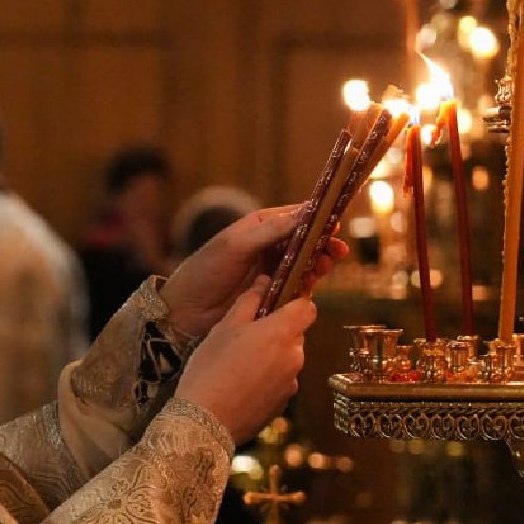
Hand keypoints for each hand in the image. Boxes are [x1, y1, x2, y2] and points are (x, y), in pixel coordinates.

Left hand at [159, 204, 346, 337]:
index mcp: (257, 227)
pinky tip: (315, 282)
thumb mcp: (236, 245)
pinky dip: (308, 283)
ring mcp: (269, 270)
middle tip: (337, 250)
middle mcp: (266, 246)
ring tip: (328, 265)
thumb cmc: (205, 271)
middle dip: (323, 243)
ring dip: (319, 263)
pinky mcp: (270, 293)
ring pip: (304, 263)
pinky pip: (296, 285)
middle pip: (304, 240)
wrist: (185, 310)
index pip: (294, 217)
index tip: (335, 222)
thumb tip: (304, 212)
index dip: (316, 218)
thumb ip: (270, 231)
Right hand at [175, 276, 315, 442]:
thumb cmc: (211, 368)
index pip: (308, 308)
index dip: (295, 303)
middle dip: (278, 332)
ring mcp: (291, 383)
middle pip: (296, 334)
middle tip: (246, 337)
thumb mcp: (224, 328)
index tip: (278, 304)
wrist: (205, 420)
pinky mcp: (283, 404)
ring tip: (240, 365)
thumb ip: (249, 301)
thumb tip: (264, 283)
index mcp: (281, 333)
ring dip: (272, 356)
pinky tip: (242, 385)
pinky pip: (281, 381)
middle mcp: (294, 357)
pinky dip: (268, 379)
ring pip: (288, 359)